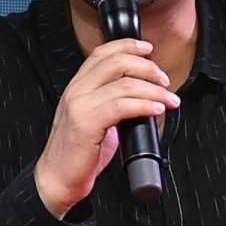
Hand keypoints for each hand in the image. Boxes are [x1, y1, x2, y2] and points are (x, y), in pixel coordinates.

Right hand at [33, 38, 179, 216]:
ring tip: (168, 100)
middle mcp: (76, 90)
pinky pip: (122, 106)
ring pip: (124, 84)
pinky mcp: (86, 123)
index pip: (102, 53)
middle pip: (117, 62)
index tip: (148, 50)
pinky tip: (155, 109)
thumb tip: (143, 95)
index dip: (128, 46)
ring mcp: (79, 105)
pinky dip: (144, 105)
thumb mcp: (95, 119)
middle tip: (164, 81)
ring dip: (154, 90)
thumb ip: (112, 102)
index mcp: (77, 86)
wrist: (57, 179)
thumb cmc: (78, 153)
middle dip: (147, 68)